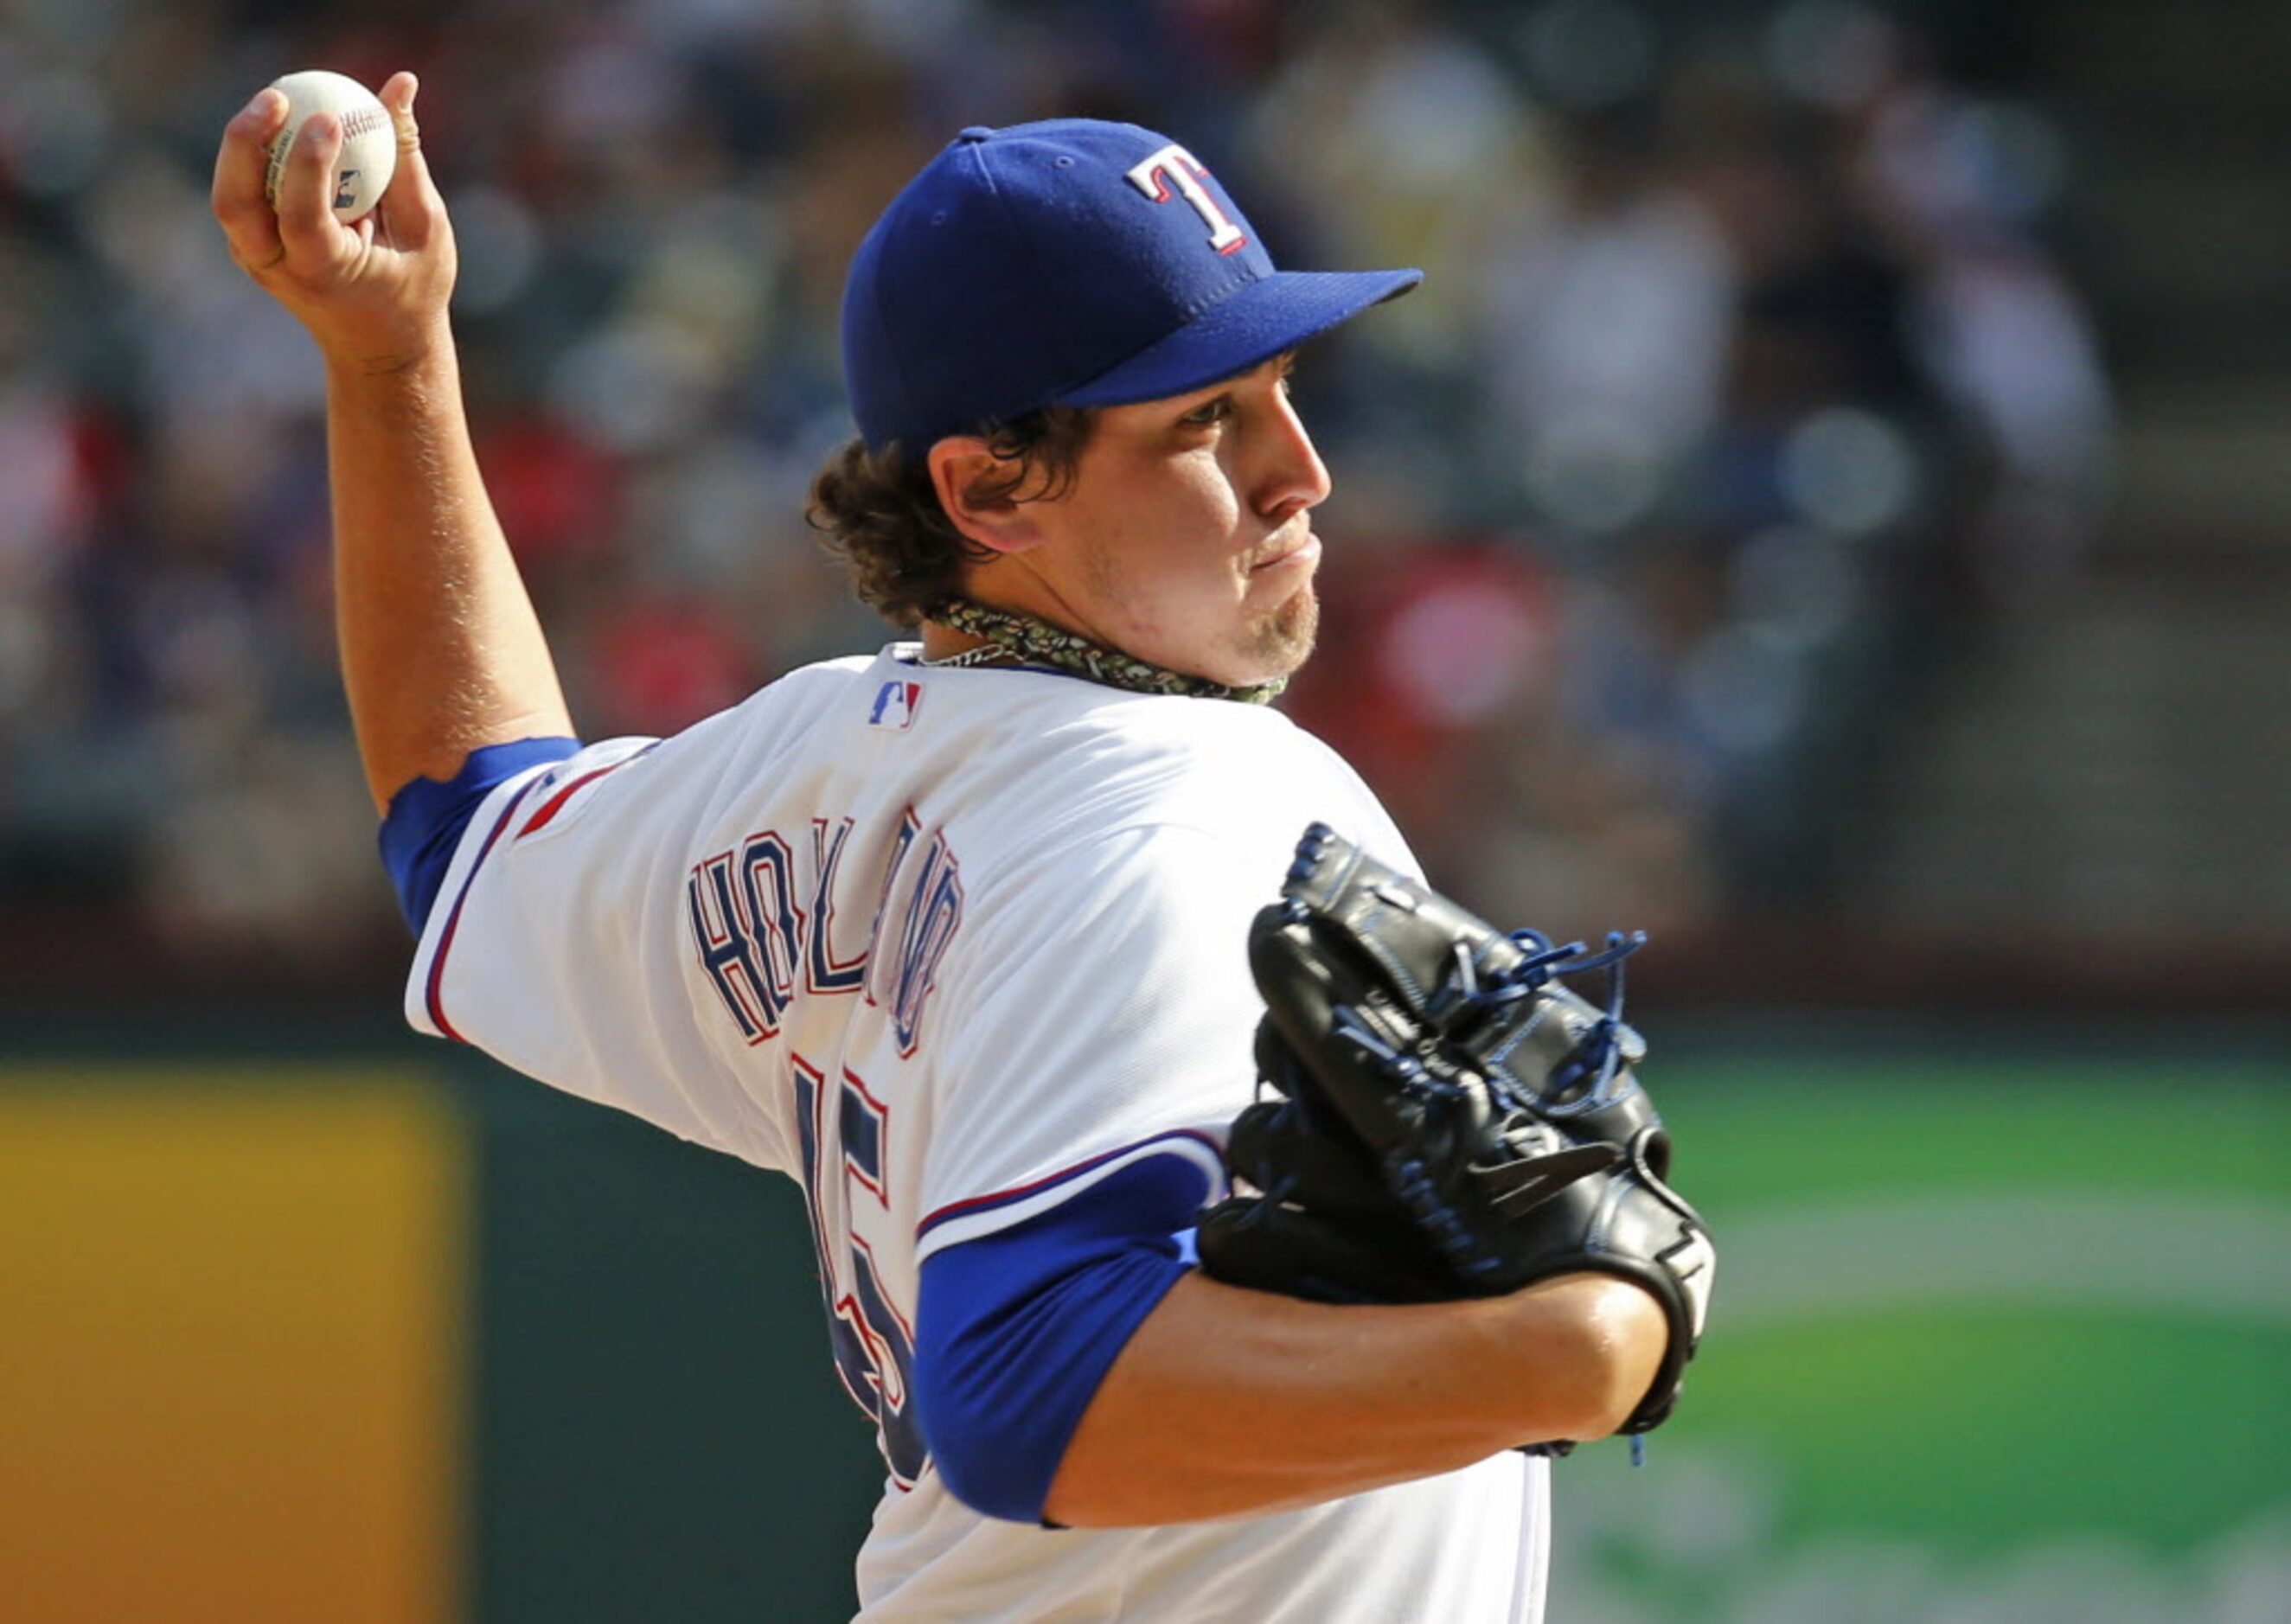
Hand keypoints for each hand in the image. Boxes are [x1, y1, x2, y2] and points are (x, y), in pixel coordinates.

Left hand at [211, 71, 457, 373]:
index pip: (301, 215)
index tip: (330, 118)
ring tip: (279, 101)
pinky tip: (282, 124)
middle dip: (246, 142)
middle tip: (278, 96)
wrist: (379, 350)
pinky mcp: (249, 245)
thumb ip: (406, 157)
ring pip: (229, 193)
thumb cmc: (414, 289)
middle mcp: (277, 270)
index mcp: (325, 275)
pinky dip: (257, 153)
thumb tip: (400, 84)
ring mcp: (254, 260)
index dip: (309, 163)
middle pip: (235, 202)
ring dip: (245, 142)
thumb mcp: (426, 227)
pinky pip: (241, 190)